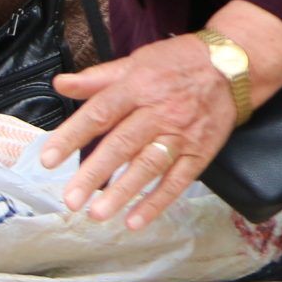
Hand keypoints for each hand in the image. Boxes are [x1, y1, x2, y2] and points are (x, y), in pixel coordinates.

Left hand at [41, 35, 238, 228]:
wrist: (233, 66)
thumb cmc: (176, 63)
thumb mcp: (135, 62)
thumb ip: (97, 78)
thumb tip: (60, 84)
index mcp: (137, 87)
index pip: (99, 113)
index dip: (72, 136)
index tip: (48, 159)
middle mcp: (158, 112)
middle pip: (121, 145)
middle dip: (94, 174)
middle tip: (71, 199)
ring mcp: (181, 135)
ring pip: (148, 166)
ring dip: (122, 192)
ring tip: (97, 214)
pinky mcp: (200, 153)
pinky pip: (177, 181)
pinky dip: (157, 202)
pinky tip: (135, 220)